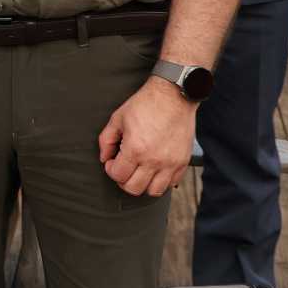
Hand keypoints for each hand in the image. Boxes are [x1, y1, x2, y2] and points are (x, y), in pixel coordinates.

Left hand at [98, 76, 197, 196]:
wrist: (174, 96)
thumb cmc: (146, 104)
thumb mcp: (118, 118)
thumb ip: (106, 140)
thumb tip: (104, 157)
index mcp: (135, 149)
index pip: (118, 175)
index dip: (111, 169)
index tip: (112, 161)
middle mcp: (154, 160)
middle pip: (134, 188)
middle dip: (123, 180)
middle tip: (123, 168)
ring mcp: (171, 163)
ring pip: (154, 191)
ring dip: (143, 184)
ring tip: (139, 171)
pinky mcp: (183, 161)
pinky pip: (172, 183)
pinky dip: (161, 180)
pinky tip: (155, 168)